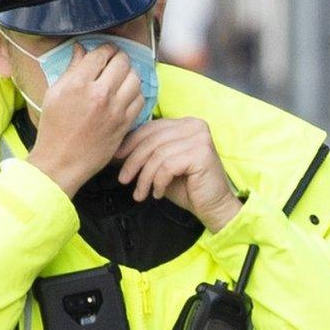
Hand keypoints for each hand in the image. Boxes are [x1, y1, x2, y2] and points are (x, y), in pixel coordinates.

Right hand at [25, 44, 144, 194]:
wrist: (62, 160)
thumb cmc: (54, 127)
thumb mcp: (54, 94)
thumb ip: (71, 69)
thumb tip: (81, 49)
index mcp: (78, 84)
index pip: (100, 54)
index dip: (106, 48)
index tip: (107, 49)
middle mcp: (99, 94)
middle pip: (121, 62)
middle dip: (120, 57)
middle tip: (117, 59)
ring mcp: (115, 110)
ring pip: (135, 78)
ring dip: (130, 73)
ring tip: (123, 75)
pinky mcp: (125, 123)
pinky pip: (140, 99)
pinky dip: (136, 92)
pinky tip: (128, 93)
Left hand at [114, 118, 241, 230]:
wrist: (213, 206)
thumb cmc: (187, 187)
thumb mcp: (162, 164)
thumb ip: (147, 152)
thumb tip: (116, 147)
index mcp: (186, 123)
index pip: (151, 128)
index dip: (130, 142)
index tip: (116, 158)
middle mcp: (194, 126)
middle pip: (152, 140)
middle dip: (133, 161)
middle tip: (124, 179)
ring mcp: (200, 138)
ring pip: (157, 154)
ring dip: (144, 177)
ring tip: (141, 193)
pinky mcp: (201, 154)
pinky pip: (167, 166)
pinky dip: (158, 182)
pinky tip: (158, 193)